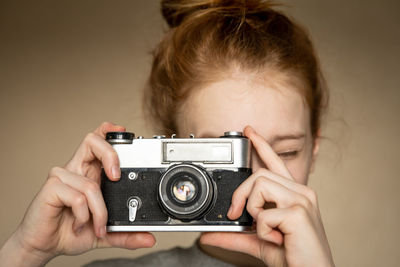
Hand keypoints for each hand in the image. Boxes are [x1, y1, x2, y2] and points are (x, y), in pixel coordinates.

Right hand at [0, 122, 154, 266]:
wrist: (45, 247)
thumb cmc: (70, 232)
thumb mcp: (104, 233)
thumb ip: (126, 234)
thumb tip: (149, 238)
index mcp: (89, 172)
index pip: (97, 142)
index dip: (107, 130)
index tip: (122, 130)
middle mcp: (76, 170)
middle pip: (92, 141)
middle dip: (110, 154)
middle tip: (116, 176)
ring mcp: (62, 177)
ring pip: (90, 184)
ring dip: (99, 211)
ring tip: (96, 226)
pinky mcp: (51, 188)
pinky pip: (77, 197)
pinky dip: (83, 215)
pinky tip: (78, 224)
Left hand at [200, 126, 334, 266]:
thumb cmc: (292, 257)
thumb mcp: (258, 242)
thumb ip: (234, 235)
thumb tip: (207, 235)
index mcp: (294, 195)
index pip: (276, 163)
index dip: (262, 145)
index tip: (249, 131)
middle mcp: (301, 192)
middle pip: (260, 175)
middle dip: (241, 194)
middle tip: (236, 214)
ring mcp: (302, 200)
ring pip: (260, 185)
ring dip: (253, 211)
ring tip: (266, 230)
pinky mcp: (298, 213)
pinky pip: (263, 213)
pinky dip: (261, 230)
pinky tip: (277, 239)